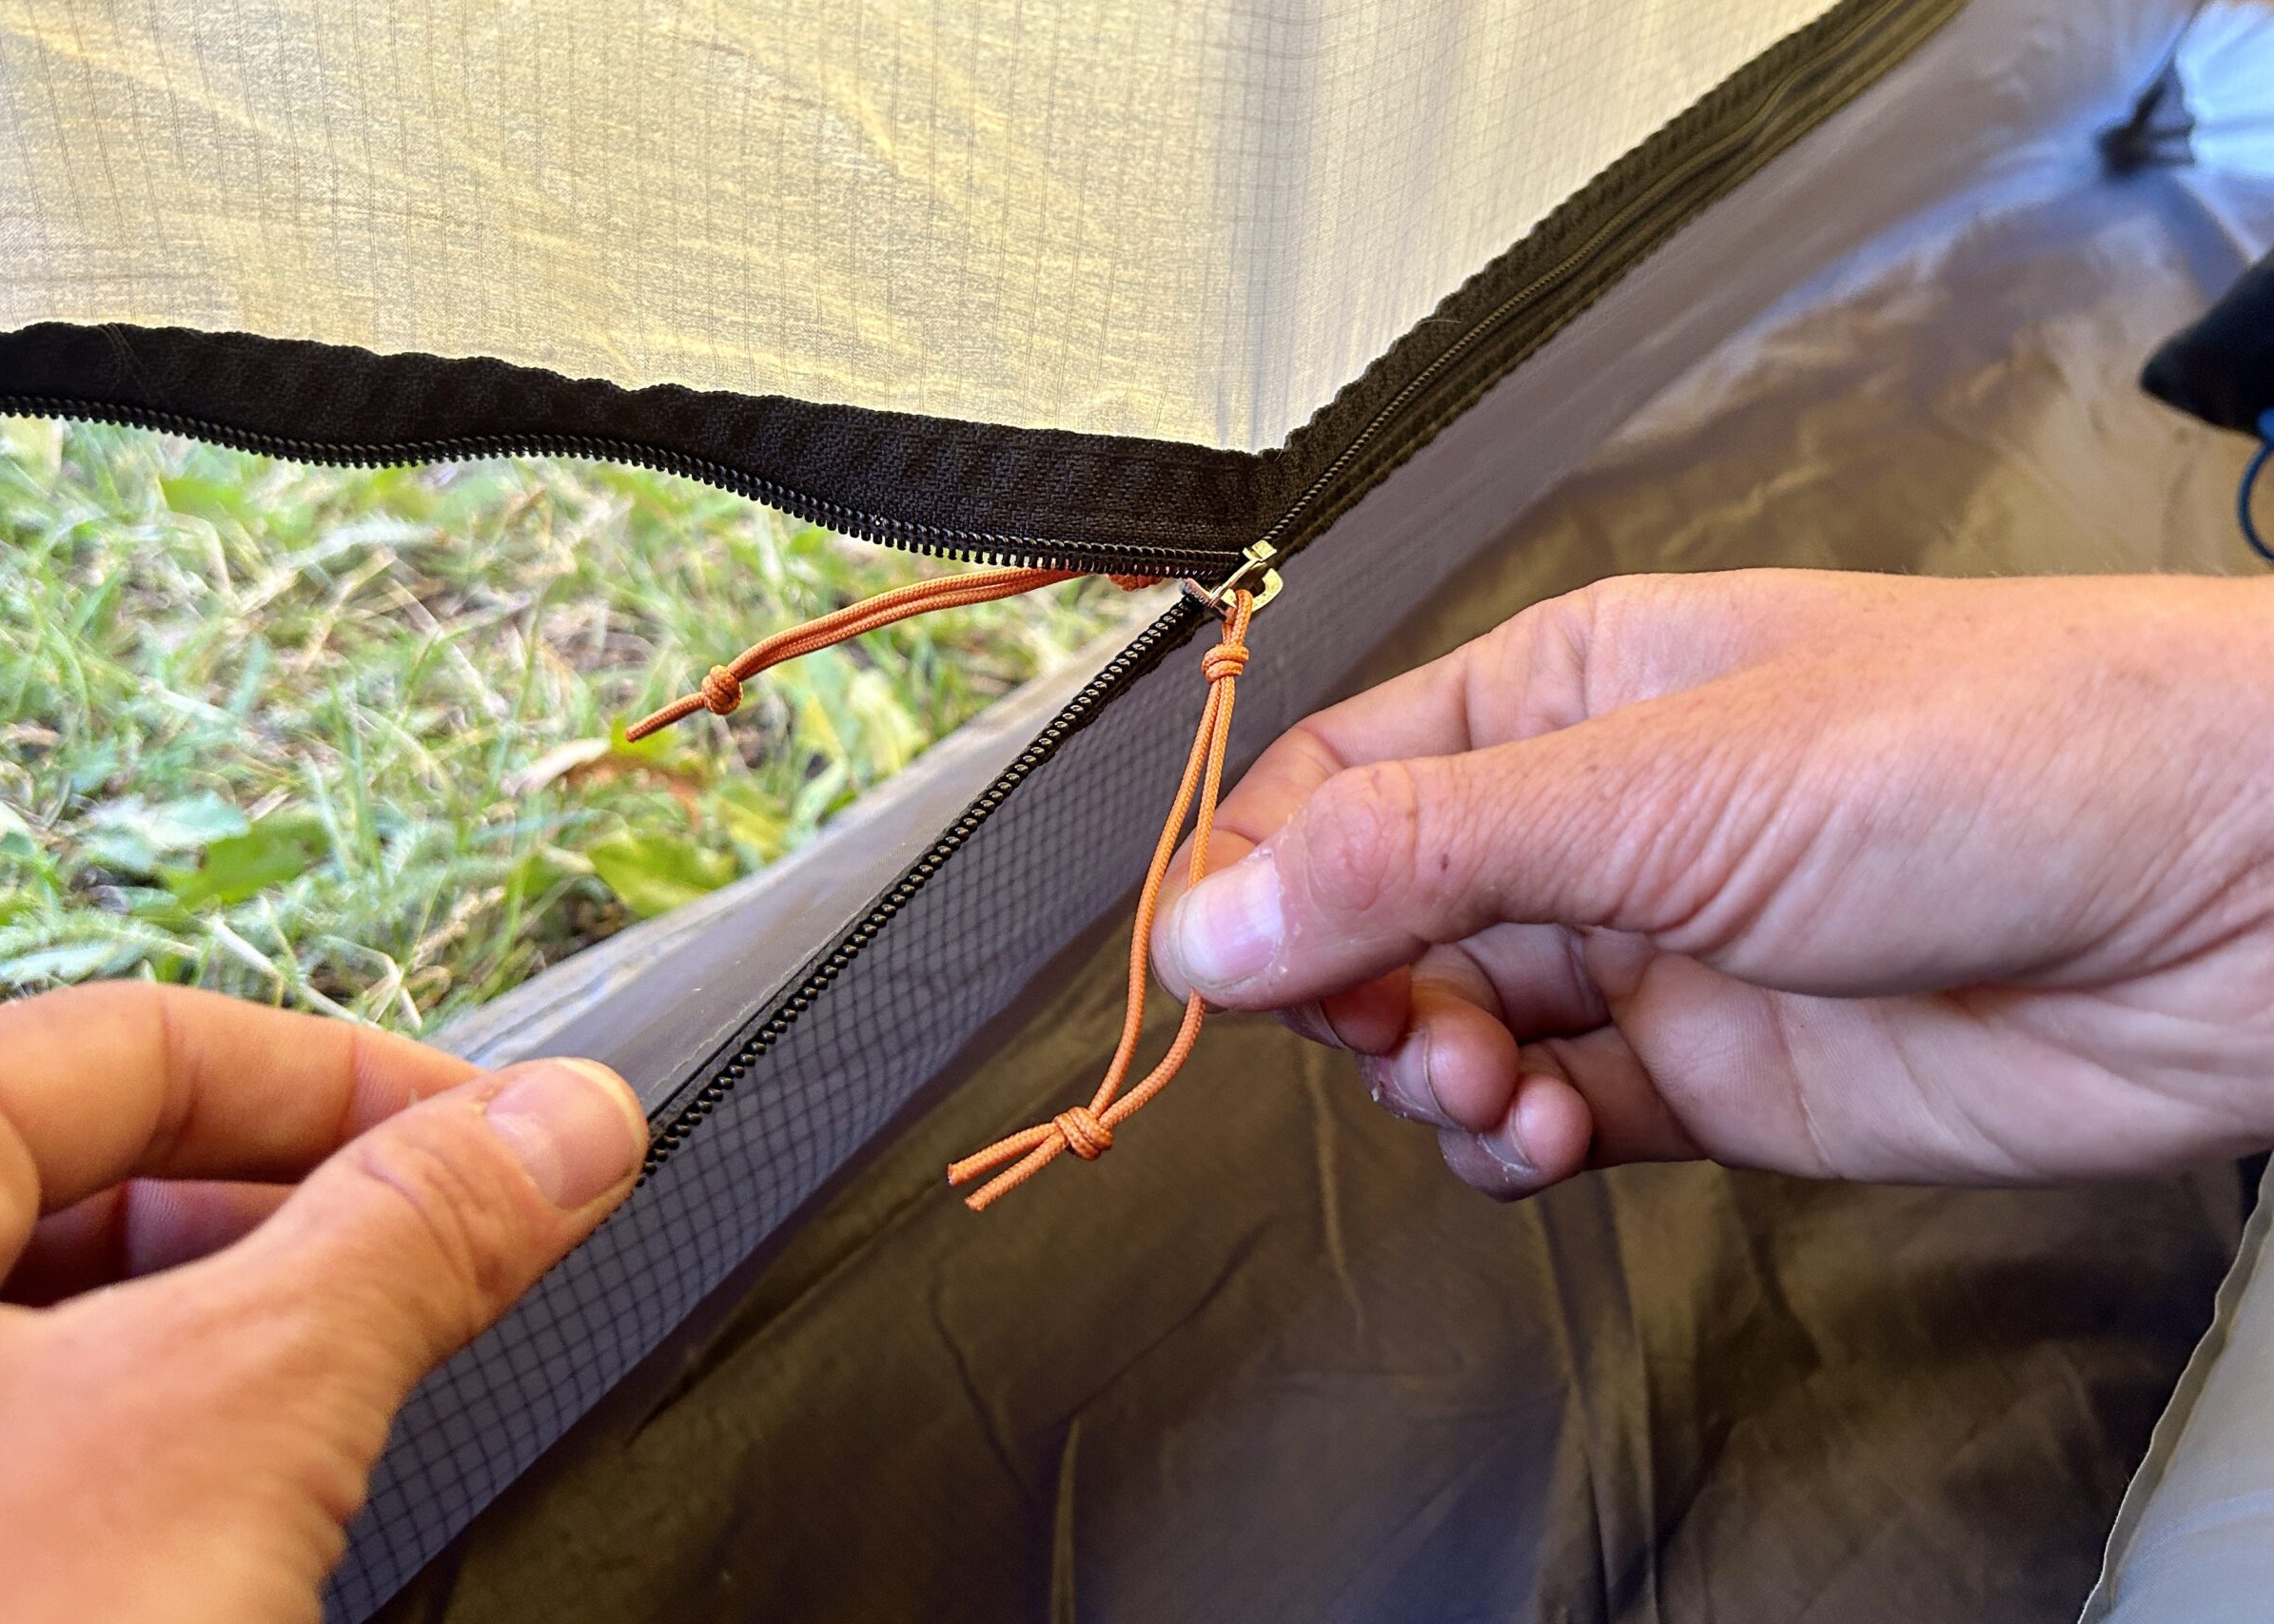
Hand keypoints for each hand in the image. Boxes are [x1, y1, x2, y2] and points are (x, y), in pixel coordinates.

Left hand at [0, 984, 645, 1623]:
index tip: (513, 1147)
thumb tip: (567, 1127)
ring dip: (242, 1346)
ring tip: (369, 1404)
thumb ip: (412, 1238)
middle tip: (472, 1276)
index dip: (353, 1082)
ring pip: (60, 1325)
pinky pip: (19, 1450)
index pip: (136, 1046)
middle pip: (94, 1179)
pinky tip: (244, 1518)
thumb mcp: (224, 1420)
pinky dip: (158, 1454)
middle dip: (306, 1225)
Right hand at [1153, 569, 2273, 1197]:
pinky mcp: (1716, 1075)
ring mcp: (1655, 952)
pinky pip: (1552, 1120)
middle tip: (1398, 1025)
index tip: (1223, 960)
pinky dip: (1521, 1145)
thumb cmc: (2015, 748)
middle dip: (1358, 992)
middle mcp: (1596, 821)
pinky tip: (1558, 1132)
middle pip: (1376, 920)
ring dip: (1440, 1079)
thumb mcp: (1670, 785)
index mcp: (1565, 694)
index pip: (1338, 781)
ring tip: (1504, 1085)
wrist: (2243, 899)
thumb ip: (1429, 857)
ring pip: (1453, 1032)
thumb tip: (1222, 913)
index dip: (1262, 874)